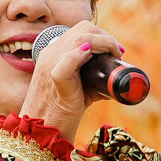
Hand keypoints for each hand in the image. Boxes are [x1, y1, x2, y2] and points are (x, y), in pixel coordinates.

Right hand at [20, 20, 123, 141]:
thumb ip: (93, 81)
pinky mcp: (55, 77)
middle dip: (106, 37)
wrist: (42, 132)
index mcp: (53, 53)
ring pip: (81, 38)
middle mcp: (51, 53)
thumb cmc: (61, 114)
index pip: (80, 30)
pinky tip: (94, 56)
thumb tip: (115, 82)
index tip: (115, 50)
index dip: (101, 35)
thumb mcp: (78, 90)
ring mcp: (50, 63)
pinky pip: (70, 58)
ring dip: (104, 42)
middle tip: (117, 53)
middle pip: (84, 28)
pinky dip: (84, 52)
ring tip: (114, 55)